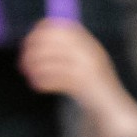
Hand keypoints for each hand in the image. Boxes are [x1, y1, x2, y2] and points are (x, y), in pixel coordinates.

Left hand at [20, 19, 136, 136]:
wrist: (114, 108)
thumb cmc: (93, 87)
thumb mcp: (83, 62)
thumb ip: (67, 50)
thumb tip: (36, 40)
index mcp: (90, 44)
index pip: (64, 27)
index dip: (43, 31)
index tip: (28, 40)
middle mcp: (91, 52)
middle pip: (56, 41)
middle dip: (35, 49)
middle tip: (23, 61)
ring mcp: (90, 67)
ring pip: (55, 60)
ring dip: (36, 66)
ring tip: (28, 74)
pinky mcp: (86, 84)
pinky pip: (59, 79)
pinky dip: (45, 81)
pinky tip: (36, 85)